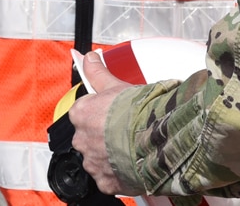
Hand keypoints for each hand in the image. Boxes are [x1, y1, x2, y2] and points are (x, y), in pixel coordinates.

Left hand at [68, 50, 131, 195]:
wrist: (159, 137)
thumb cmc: (139, 110)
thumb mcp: (116, 84)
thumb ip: (97, 72)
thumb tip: (88, 57)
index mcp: (80, 114)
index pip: (83, 113)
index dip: (101, 113)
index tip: (113, 114)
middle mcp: (81, 140)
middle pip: (89, 137)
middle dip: (104, 136)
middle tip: (125, 132)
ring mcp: (93, 163)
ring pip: (98, 159)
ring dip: (111, 156)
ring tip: (131, 148)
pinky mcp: (106, 182)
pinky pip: (109, 178)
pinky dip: (119, 174)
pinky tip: (132, 164)